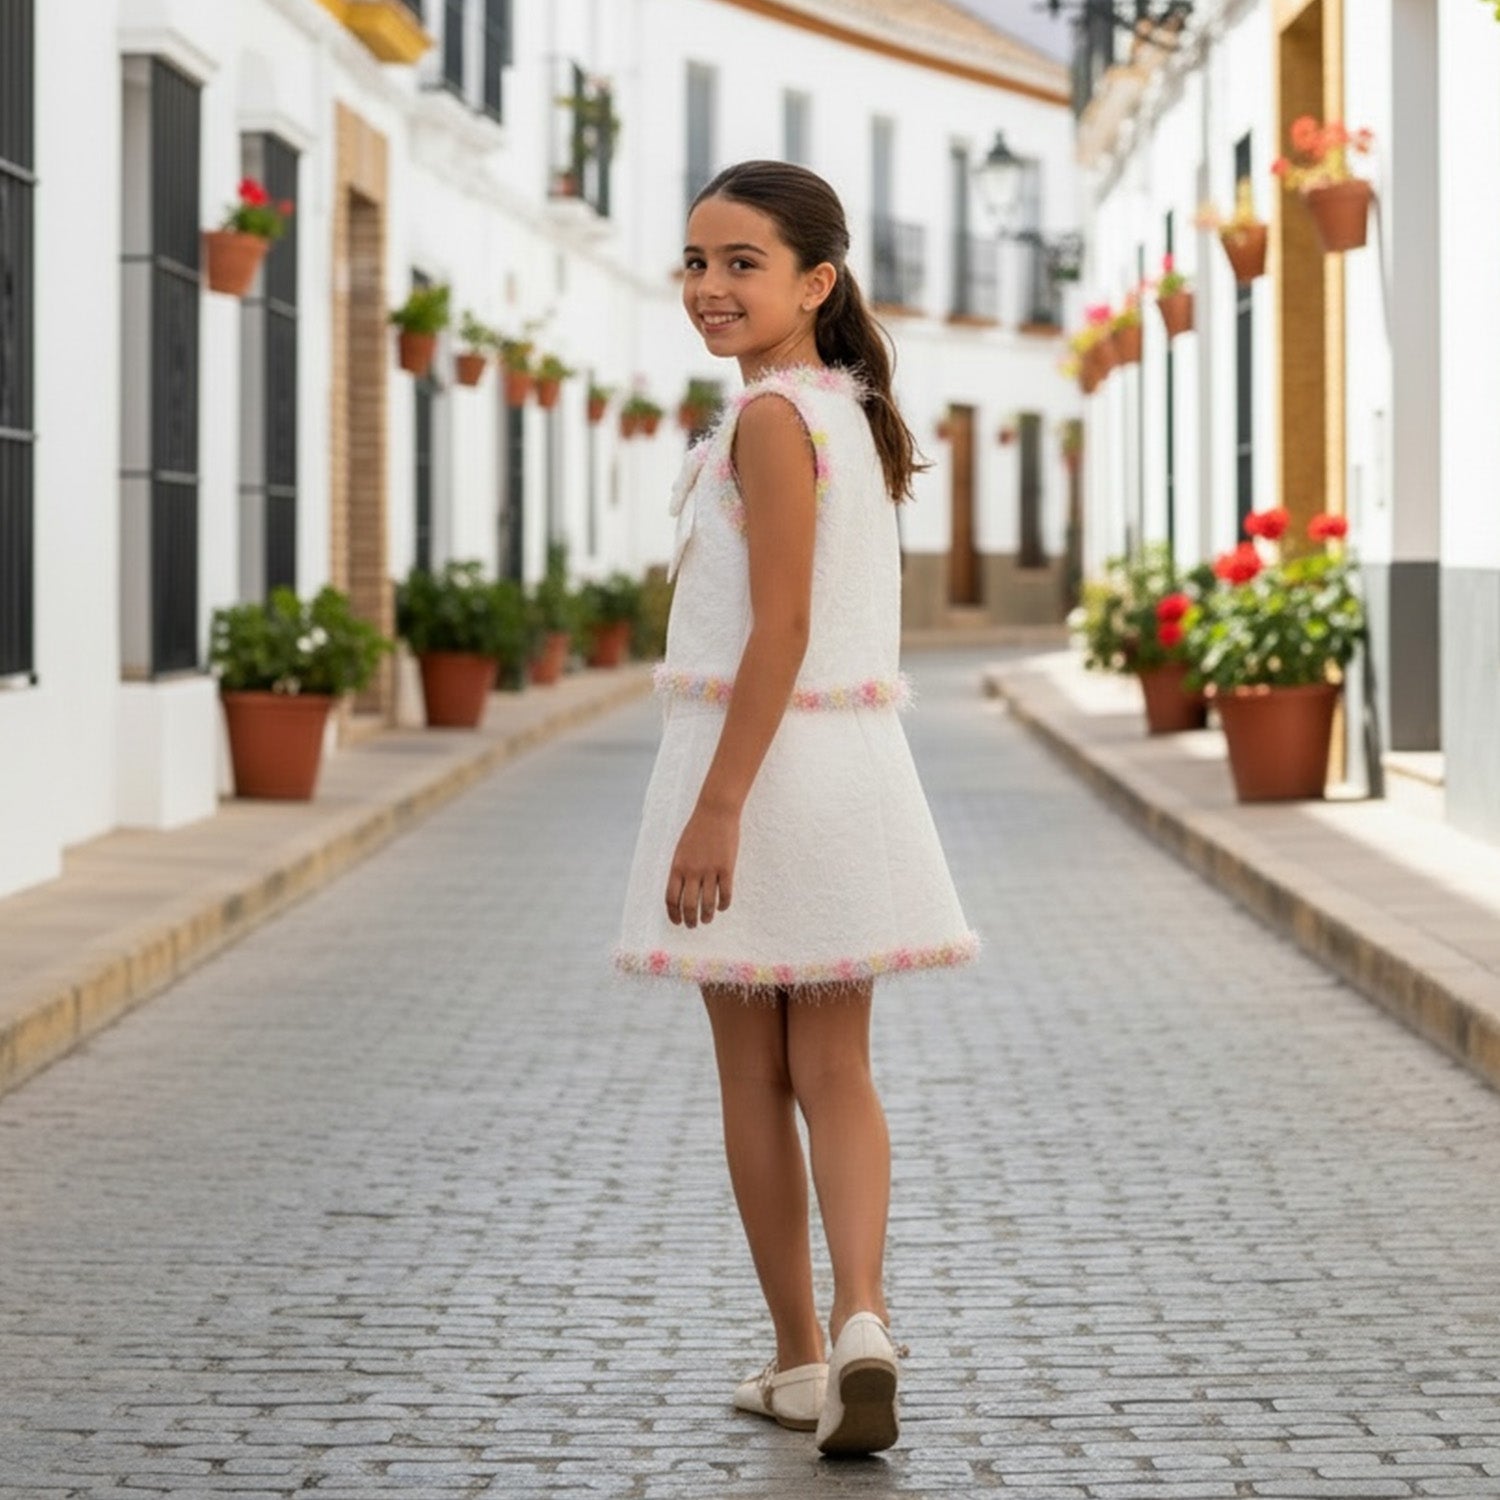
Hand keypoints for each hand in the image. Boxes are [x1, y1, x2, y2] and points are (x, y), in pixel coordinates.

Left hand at [666, 804, 738, 927]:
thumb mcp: (681, 851)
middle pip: (689, 905)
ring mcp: (710, 870)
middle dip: (690, 920)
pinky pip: (725, 894)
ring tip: (707, 920)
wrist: (715, 812)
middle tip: (693, 926)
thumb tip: (680, 893)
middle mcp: (692, 872)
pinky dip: (723, 905)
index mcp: (677, 867)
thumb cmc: (697, 831)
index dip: (674, 914)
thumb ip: (679, 871)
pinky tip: (722, 907)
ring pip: (707, 903)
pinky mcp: (727, 868)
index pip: (672, 899)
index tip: (677, 922)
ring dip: (707, 916)